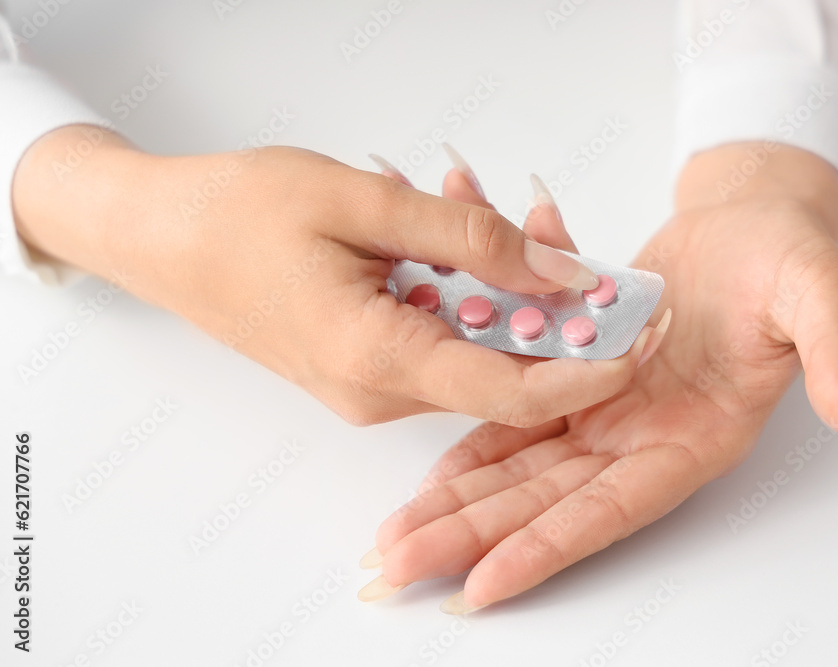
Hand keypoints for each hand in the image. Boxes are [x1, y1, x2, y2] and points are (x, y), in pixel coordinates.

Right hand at [12, 127, 654, 424]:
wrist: (157, 237)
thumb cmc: (237, 213)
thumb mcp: (363, 202)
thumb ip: (470, 239)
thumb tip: (561, 274)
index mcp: (377, 359)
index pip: (512, 390)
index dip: (586, 368)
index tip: (640, 334)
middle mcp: (379, 393)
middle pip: (501, 361)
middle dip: (542, 294)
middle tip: (545, 213)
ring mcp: (370, 388)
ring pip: (472, 343)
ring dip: (492, 276)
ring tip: (467, 190)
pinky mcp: (365, 369)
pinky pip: (437, 334)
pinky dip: (456, 284)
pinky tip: (439, 219)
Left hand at [361, 144, 837, 610]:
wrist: (748, 222)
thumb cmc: (784, 256)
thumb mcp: (817, 289)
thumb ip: (833, 349)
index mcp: (694, 436)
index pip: (610, 509)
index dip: (547, 548)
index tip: (480, 585)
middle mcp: (641, 437)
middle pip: (544, 502)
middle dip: (470, 537)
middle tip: (397, 567)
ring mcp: (606, 413)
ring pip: (519, 470)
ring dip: (457, 504)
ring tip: (393, 538)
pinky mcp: (579, 379)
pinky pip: (515, 419)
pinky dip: (471, 448)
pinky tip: (427, 476)